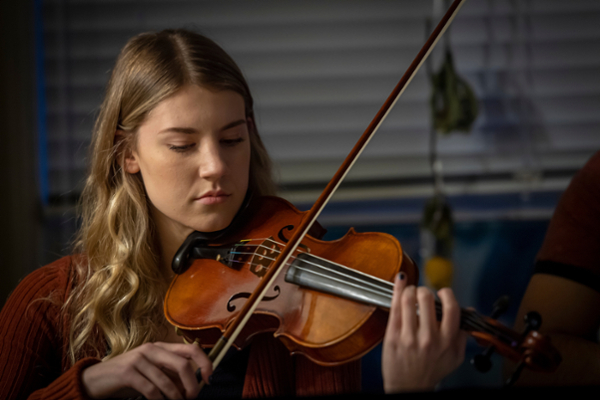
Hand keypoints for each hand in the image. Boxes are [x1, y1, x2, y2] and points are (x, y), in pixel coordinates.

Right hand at [81, 342, 212, 398]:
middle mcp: (152, 349)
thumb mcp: (152, 372)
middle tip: (191, 398)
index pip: (191, 349)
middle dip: (192, 385)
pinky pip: (151, 390)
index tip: (208, 378)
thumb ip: (171, 375)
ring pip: (167, 381)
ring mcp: (139, 359)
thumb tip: (192, 385)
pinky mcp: (128, 372)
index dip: (204, 362)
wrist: (97, 379)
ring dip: (175, 397)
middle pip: (183, 365)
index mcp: (161, 347)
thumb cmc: (129, 377)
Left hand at [382, 273, 466, 392]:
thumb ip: (462, 334)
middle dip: (424, 290)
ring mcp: (409, 337)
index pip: (451, 308)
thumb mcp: (454, 357)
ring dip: (409, 290)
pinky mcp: (393, 336)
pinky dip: (397, 291)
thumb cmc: (430, 371)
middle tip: (423, 294)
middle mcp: (428, 338)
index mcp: (446, 341)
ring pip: (408, 300)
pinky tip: (399, 283)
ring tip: (410, 292)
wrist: (408, 387)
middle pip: (427, 299)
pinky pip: (394, 307)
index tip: (442, 292)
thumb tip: (469, 310)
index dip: (447, 294)